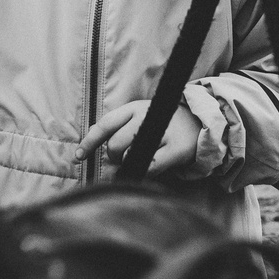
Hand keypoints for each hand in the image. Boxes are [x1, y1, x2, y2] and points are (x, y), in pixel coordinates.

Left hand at [83, 99, 204, 177]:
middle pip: (115, 144)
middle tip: (122, 159)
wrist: (200, 123)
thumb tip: (90, 137)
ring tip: (141, 159)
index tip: (78, 157)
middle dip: (113, 157)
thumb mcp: (140, 115)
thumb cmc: (163, 122)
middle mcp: (147, 117)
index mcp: (134, 108)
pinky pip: (149, 167)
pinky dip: (143, 171)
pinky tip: (150, 166)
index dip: (89, 142)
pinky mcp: (175, 149)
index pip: (105, 124)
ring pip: (130, 156)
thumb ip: (118, 126)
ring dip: (129, 164)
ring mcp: (162, 132)